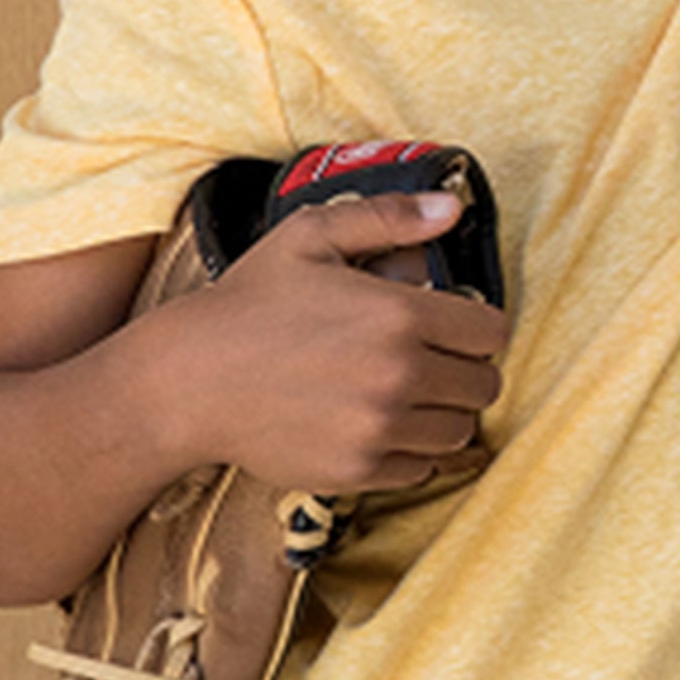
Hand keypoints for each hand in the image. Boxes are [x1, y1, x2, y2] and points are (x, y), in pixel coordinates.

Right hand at [147, 188, 507, 492]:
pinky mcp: (357, 471)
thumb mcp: (312, 237)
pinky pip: (421, 470)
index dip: (476, 327)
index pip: (493, 333)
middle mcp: (399, 376)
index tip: (450, 326)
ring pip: (459, 431)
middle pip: (484, 385)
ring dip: (441, 413)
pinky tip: (377, 424)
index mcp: (401, 316)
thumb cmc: (249, 302)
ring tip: (403, 393)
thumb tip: (453, 208)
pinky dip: (410, 451)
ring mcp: (378, 429)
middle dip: (463, 370)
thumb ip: (390, 217)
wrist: (186, 381)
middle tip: (427, 360)